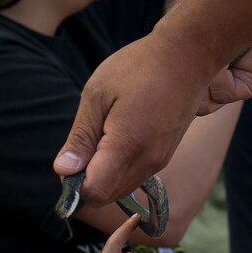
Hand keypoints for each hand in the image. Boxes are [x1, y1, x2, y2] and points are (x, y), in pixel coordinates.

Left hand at [53, 30, 251, 206]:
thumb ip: (81, 138)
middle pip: (106, 197)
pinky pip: (134, 178)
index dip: (74, 183)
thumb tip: (63, 171)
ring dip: (103, 175)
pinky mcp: (165, 157)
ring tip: (102, 137)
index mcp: (128, 146)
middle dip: (87, 181)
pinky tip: (117, 138)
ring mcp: (159, 161)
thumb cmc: (139, 67)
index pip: (94, 192)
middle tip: (85, 144)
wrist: (188, 56)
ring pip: (120, 190)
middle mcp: (147, 162)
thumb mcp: (97, 95)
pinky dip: (118, 169)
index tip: (71, 159)